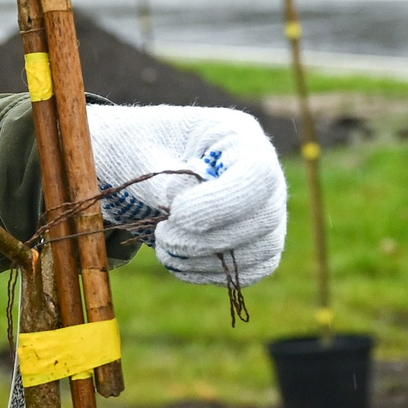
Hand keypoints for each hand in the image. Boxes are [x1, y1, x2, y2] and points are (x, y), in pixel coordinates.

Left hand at [85, 104, 288, 285]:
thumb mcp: (140, 154)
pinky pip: (252, 269)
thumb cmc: (139, 150)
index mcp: (237, 135)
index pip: (256, 175)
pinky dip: (212, 272)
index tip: (176, 214)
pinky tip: (178, 261)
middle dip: (206, 238)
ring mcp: (268, 207)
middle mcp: (266, 171)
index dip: (221, 204)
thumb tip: (184, 207)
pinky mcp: (258, 240)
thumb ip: (164, 180)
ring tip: (165, 247)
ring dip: (207, 259)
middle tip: (162, 234)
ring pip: (262, 249)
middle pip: (263, 217)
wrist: (140, 165)